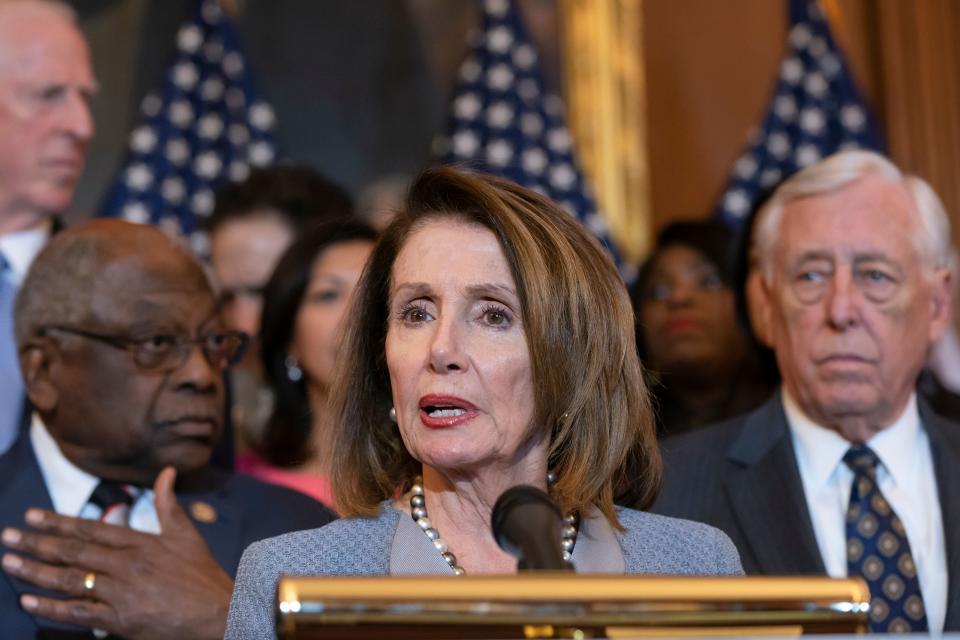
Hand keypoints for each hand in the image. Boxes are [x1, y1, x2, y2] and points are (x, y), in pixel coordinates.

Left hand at [1, 467, 233, 639]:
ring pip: (70, 579)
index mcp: (140, 542)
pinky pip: (78, 613)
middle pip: (74, 551)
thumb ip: (169, 504)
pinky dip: (51, 607)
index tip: (32, 516)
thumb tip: (167, 471)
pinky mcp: (120, 620)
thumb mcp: (187, 535)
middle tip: (8, 537)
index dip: (59, 521)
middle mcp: (127, 564)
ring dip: (36, 571)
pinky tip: (29, 601)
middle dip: (37, 543)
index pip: (91, 528)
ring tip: (10, 563)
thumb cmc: (202, 574)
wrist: (219, 612)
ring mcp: (121, 592)